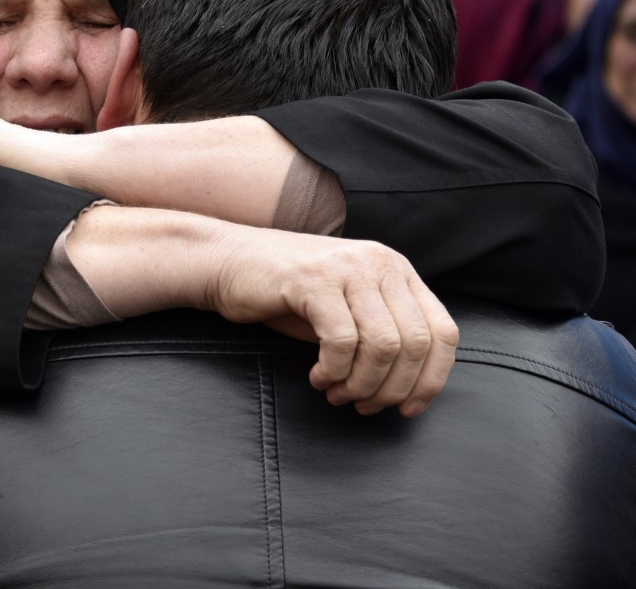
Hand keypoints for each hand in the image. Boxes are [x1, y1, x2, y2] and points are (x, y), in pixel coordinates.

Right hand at [210, 225, 458, 417]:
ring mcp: (347, 268)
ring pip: (382, 346)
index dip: (432, 379)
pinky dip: (333, 371)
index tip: (409, 409)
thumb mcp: (348, 308)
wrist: (228, 262)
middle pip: (416, 344)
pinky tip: (317, 376)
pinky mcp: (313, 279)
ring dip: (362, 384)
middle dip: (392, 389)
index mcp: (396, 270)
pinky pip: (341, 341)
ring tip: (337, 393)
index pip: (443, 332)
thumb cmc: (286, 295)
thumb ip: (383, 332)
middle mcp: (379, 263)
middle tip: (362, 405)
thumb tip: (413, 387)